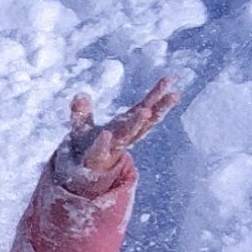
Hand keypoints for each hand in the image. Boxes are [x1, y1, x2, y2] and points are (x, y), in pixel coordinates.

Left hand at [61, 77, 177, 192]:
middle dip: (159, 108)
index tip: (171, 78)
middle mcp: (124, 134)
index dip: (157, 93)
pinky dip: (103, 142)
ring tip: (146, 111)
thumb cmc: (86, 146)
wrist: (78, 172)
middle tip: (174, 94)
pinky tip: (106, 134)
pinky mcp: (97, 156)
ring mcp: (113, 145)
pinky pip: (101, 149)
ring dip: (137, 123)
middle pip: (146, 119)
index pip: (145, 105)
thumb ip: (81, 111)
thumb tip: (79, 95)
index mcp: (124, 123)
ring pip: (129, 134)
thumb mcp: (82, 125)